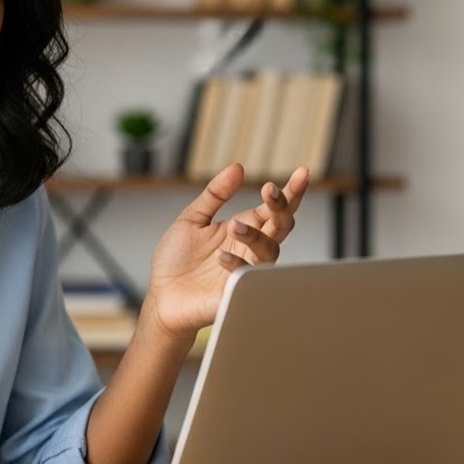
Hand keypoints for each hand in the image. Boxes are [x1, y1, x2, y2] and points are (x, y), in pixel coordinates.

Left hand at [144, 164, 308, 337]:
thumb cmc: (176, 261)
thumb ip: (215, 195)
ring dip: (255, 236)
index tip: (301, 172)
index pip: (273, 208)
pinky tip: (220, 256)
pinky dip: (236, 263)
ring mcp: (247, 271)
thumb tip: (238, 167)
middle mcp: (250, 249)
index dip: (290, 191)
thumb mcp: (191, 219)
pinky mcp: (238, 292)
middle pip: (282, 226)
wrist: (161, 296)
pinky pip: (247, 277)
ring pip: (270, 250)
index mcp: (243, 228)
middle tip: (270, 191)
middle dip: (282, 207)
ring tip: (234, 227)